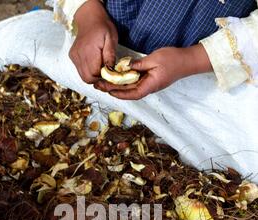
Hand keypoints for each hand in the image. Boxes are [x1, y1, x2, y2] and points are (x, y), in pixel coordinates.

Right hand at [69, 0, 117, 83]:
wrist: (89, 18)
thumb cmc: (102, 28)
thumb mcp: (111, 39)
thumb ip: (110, 56)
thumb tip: (110, 71)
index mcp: (90, 51)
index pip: (94, 74)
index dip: (102, 77)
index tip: (109, 72)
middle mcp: (79, 55)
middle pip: (87, 78)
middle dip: (97, 78)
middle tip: (104, 71)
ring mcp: (74, 56)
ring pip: (83, 76)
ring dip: (92, 75)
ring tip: (99, 65)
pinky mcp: (72, 56)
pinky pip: (80, 70)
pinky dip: (87, 70)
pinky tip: (93, 62)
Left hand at [95, 45, 212, 99]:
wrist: (186, 61)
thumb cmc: (173, 60)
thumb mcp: (155, 59)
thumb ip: (139, 64)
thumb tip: (126, 66)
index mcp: (150, 86)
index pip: (132, 94)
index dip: (119, 93)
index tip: (108, 90)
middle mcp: (148, 88)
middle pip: (128, 93)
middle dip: (113, 90)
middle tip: (99, 86)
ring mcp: (149, 85)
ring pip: (130, 89)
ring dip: (117, 86)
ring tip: (104, 83)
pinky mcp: (149, 80)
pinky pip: (134, 83)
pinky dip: (124, 82)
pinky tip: (116, 78)